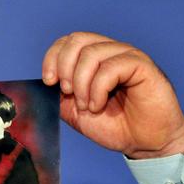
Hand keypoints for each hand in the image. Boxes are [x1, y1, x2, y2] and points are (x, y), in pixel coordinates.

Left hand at [42, 32, 183, 158]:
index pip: (67, 41)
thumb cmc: (113, 125)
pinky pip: (112, 67)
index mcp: (93, 59)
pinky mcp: (143, 66)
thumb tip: (40, 84)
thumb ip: (58, 94)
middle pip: (77, 39)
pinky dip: (98, 89)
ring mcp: (127, 56)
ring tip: (86, 106)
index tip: (49, 82)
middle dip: (64, 67)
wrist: (142, 144)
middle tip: (67, 92)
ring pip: (92, 53)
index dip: (52, 58)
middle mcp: (110, 52)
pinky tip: (98, 105)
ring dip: (81, 83)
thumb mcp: (74, 110)